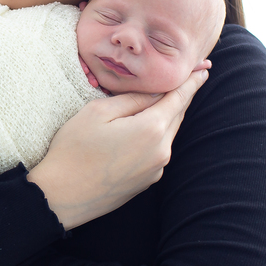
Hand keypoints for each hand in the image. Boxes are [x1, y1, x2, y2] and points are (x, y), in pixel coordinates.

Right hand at [27, 66, 209, 229]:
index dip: (192, 82)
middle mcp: (161, 151)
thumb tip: (155, 93)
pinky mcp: (146, 182)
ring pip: (167, 134)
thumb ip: (131, 99)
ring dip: (168, 116)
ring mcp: (155, 169)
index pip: (179, 98)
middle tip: (194, 76)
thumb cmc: (73, 150)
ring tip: (164, 99)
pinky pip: (157, 151)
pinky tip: (142, 129)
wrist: (60, 197)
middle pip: (177, 116)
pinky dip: (156, 136)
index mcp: (151, 129)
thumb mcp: (97, 112)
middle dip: (184, 96)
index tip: (204, 68)